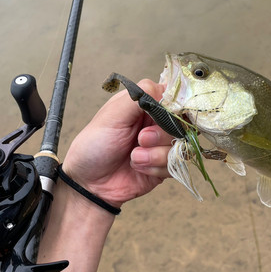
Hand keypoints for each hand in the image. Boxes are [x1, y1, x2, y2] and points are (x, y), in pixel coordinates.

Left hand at [62, 79, 172, 207]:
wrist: (89, 183)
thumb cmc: (94, 146)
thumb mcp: (112, 116)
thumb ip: (138, 97)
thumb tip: (163, 88)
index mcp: (143, 105)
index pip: (172, 97)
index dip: (173, 107)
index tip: (165, 116)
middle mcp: (155, 123)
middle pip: (181, 122)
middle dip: (161, 134)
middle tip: (141, 139)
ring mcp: (160, 145)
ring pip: (179, 144)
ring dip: (155, 154)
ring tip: (134, 157)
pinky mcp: (163, 166)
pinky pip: (174, 164)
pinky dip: (155, 168)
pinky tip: (138, 167)